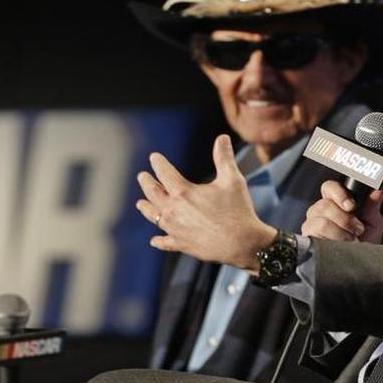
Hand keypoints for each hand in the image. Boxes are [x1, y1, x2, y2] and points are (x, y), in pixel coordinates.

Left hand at [136, 134, 276, 271]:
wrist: (242, 243)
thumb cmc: (238, 210)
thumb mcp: (232, 180)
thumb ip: (224, 158)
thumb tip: (222, 138)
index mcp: (183, 192)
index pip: (164, 173)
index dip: (158, 163)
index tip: (154, 157)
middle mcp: (174, 211)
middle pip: (153, 194)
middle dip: (146, 183)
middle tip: (142, 177)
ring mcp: (176, 229)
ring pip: (154, 217)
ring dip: (146, 208)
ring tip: (140, 204)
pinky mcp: (182, 244)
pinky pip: (166, 242)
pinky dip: (159, 241)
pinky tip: (154, 240)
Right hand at [301, 181, 382, 243]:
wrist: (360, 265)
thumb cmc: (365, 242)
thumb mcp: (373, 222)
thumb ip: (372, 205)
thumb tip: (378, 190)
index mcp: (335, 202)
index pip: (329, 187)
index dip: (338, 193)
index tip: (352, 206)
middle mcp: (320, 211)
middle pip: (325, 204)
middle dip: (345, 219)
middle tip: (357, 229)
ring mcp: (311, 225)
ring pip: (322, 220)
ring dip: (341, 232)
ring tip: (351, 240)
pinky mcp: (307, 238)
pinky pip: (317, 233)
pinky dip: (333, 239)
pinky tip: (340, 245)